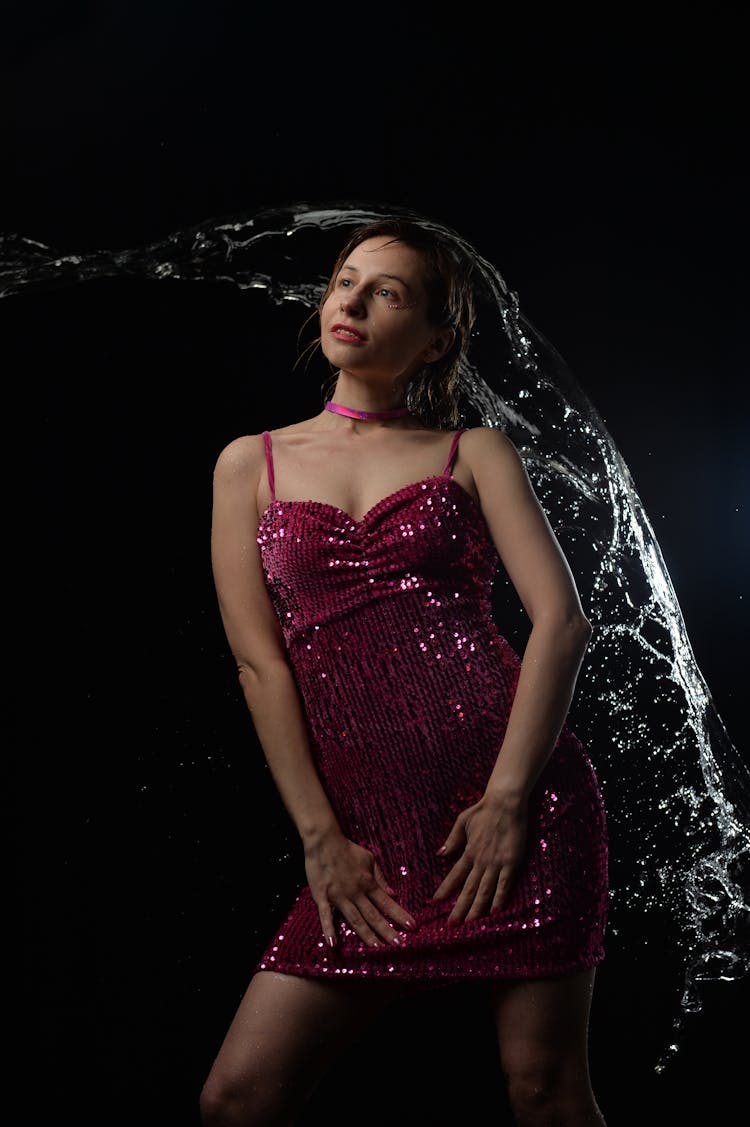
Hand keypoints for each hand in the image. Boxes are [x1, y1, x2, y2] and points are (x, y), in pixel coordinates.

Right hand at [304, 830, 416, 947]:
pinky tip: (333, 943)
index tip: (412, 927)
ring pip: (355, 919)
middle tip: (399, 945)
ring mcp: (339, 896)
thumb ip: (381, 877)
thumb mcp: (369, 859)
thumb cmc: (348, 849)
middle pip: (374, 915)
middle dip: (387, 931)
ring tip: (377, 948)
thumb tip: (393, 894)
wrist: (325, 842)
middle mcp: (356, 893)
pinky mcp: (322, 897)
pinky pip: (326, 915)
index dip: (400, 915)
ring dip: (367, 935)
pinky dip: (329, 929)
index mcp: (368, 883)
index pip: (387, 903)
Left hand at [432, 793, 526, 924]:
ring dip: (476, 909)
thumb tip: (440, 854)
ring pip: (484, 891)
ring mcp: (496, 863)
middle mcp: (480, 860)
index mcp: (468, 851)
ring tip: (469, 924)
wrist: (505, 803)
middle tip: (451, 925)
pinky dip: (499, 899)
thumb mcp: (462, 821)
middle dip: (459, 908)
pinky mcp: (511, 863)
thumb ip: (452, 839)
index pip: (454, 875)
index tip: (435, 903)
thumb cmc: (483, 810)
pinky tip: (494, 912)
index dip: (445, 890)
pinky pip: (504, 885)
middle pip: (468, 889)